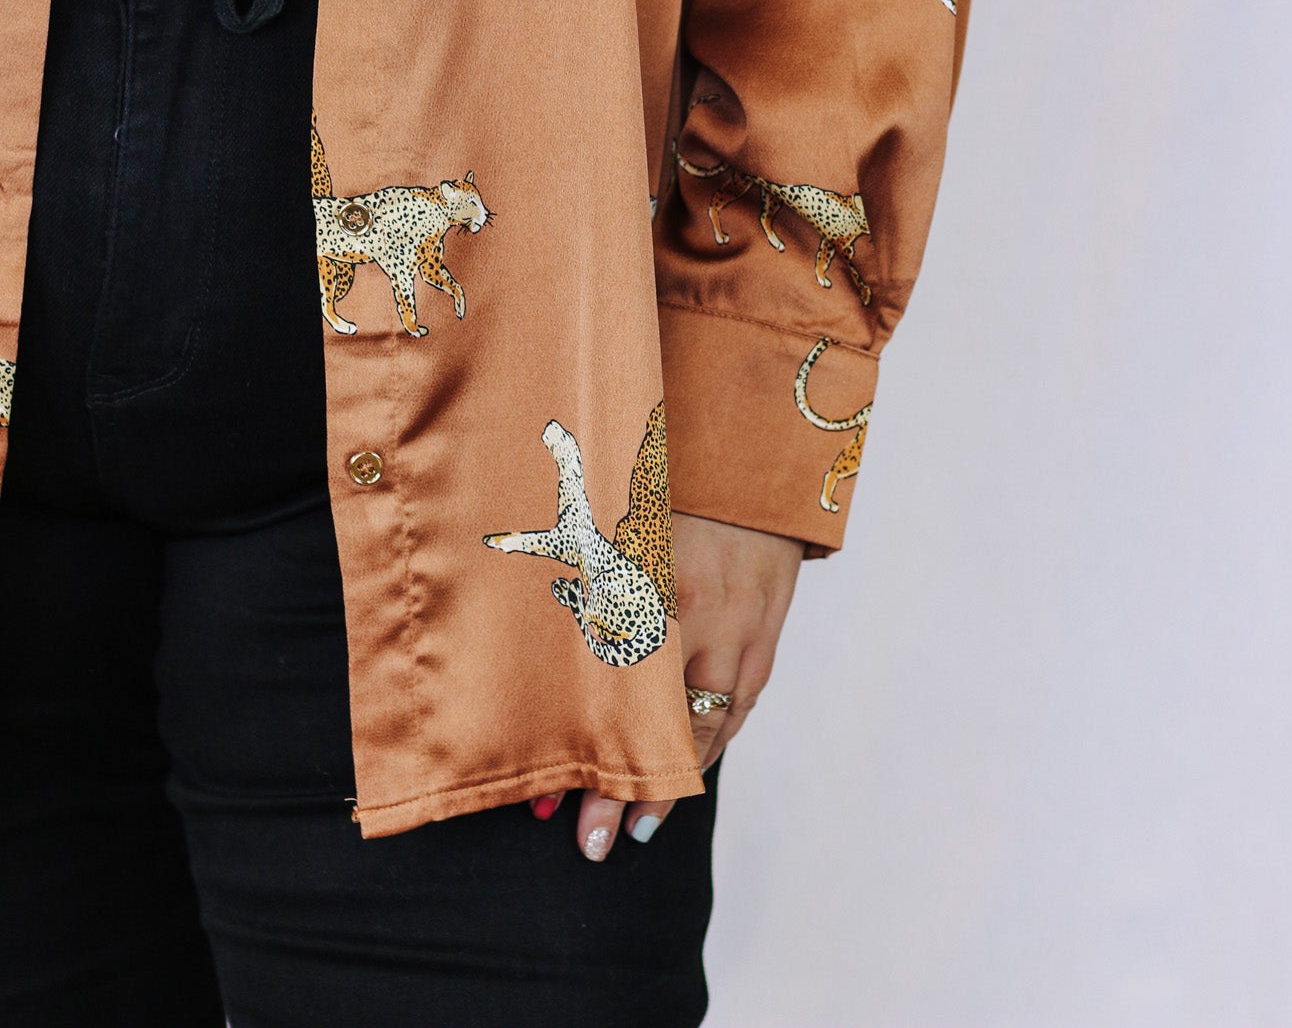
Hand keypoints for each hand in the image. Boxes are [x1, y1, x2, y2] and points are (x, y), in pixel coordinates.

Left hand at [529, 511, 803, 859]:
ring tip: (641, 828)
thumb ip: (579, 573)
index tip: (548, 802)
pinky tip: (693, 765)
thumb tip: (522, 619)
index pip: (615, 696)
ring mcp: (744, 627)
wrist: (757, 449)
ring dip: (678, 780)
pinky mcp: (769, 627)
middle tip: (592, 842)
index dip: (585, 755)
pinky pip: (743, 700)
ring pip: (712, 726)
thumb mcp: (618, 519)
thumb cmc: (672, 477)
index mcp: (656, 585)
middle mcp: (703, 617)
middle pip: (665, 729)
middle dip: (630, 790)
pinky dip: (716, 738)